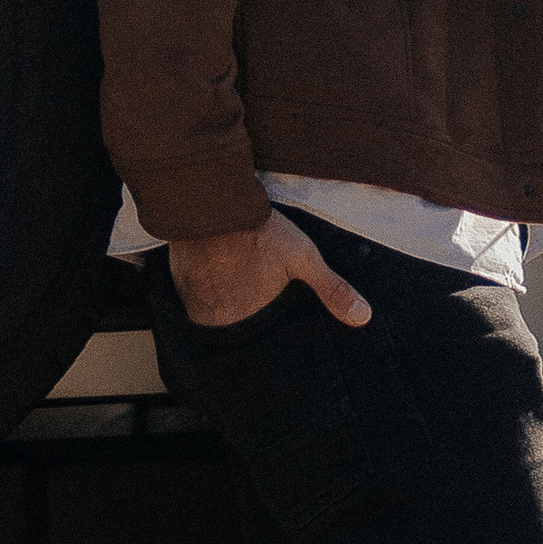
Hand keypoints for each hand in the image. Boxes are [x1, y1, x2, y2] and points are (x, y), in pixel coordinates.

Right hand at [171, 209, 371, 330]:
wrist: (209, 201)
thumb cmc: (258, 230)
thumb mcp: (303, 257)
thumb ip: (332, 289)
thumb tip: (363, 318)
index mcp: (249, 319)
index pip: (261, 341)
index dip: (269, 331)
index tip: (274, 321)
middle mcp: (217, 319)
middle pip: (235, 331)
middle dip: (246, 321)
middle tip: (255, 302)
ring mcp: (194, 302)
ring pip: (212, 317)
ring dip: (223, 309)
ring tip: (237, 292)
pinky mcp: (179, 284)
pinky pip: (193, 300)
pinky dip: (204, 293)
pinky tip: (215, 278)